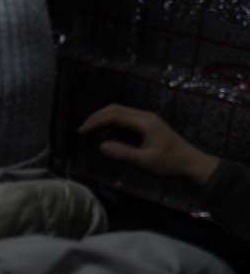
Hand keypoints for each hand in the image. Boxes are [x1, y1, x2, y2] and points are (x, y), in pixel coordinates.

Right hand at [78, 104, 219, 185]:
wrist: (192, 163)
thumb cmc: (170, 163)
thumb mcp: (146, 161)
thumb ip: (123, 153)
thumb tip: (101, 146)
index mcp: (144, 122)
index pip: (114, 116)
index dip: (96, 122)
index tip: (81, 131)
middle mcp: (144, 116)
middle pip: (115, 109)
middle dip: (96, 117)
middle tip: (82, 129)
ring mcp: (146, 119)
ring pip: (120, 112)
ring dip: (103, 120)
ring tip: (90, 132)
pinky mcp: (147, 125)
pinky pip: (125, 119)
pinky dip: (111, 124)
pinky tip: (105, 136)